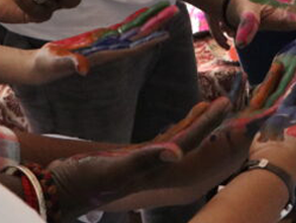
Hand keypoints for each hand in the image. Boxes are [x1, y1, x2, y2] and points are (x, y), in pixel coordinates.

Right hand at [33, 1, 177, 77]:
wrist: (40, 68)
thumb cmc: (45, 66)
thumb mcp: (54, 62)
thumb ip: (68, 63)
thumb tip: (83, 68)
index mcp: (101, 56)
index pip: (130, 48)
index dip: (147, 41)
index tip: (165, 34)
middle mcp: (107, 51)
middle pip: (136, 37)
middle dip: (154, 25)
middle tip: (173, 11)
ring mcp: (104, 45)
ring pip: (131, 32)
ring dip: (147, 22)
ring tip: (164, 10)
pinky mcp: (97, 40)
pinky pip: (120, 30)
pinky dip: (132, 22)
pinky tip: (142, 16)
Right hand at [48, 97, 231, 217]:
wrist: (61, 190)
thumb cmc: (87, 179)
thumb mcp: (119, 168)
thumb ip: (148, 158)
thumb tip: (178, 152)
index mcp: (157, 165)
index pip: (191, 141)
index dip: (210, 124)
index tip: (227, 105)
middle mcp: (157, 165)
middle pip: (193, 141)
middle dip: (214, 126)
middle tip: (234, 105)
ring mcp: (148, 162)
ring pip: (183, 140)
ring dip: (201, 123)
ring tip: (218, 104)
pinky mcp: (136, 158)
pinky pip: (166, 140)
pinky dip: (182, 126)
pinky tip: (191, 115)